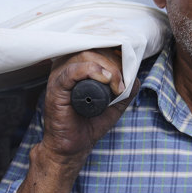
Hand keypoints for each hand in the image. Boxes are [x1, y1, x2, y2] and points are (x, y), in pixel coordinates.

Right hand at [38, 49, 137, 173]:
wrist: (73, 146)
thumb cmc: (89, 123)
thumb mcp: (115, 104)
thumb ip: (127, 89)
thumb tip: (135, 75)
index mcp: (77, 65)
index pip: (98, 45)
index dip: (116, 52)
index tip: (128, 68)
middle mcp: (66, 66)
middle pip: (93, 48)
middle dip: (114, 63)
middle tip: (122, 84)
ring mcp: (59, 75)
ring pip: (85, 55)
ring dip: (108, 68)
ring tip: (116, 86)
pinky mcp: (56, 87)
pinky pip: (73, 70)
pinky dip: (91, 71)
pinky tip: (105, 80)